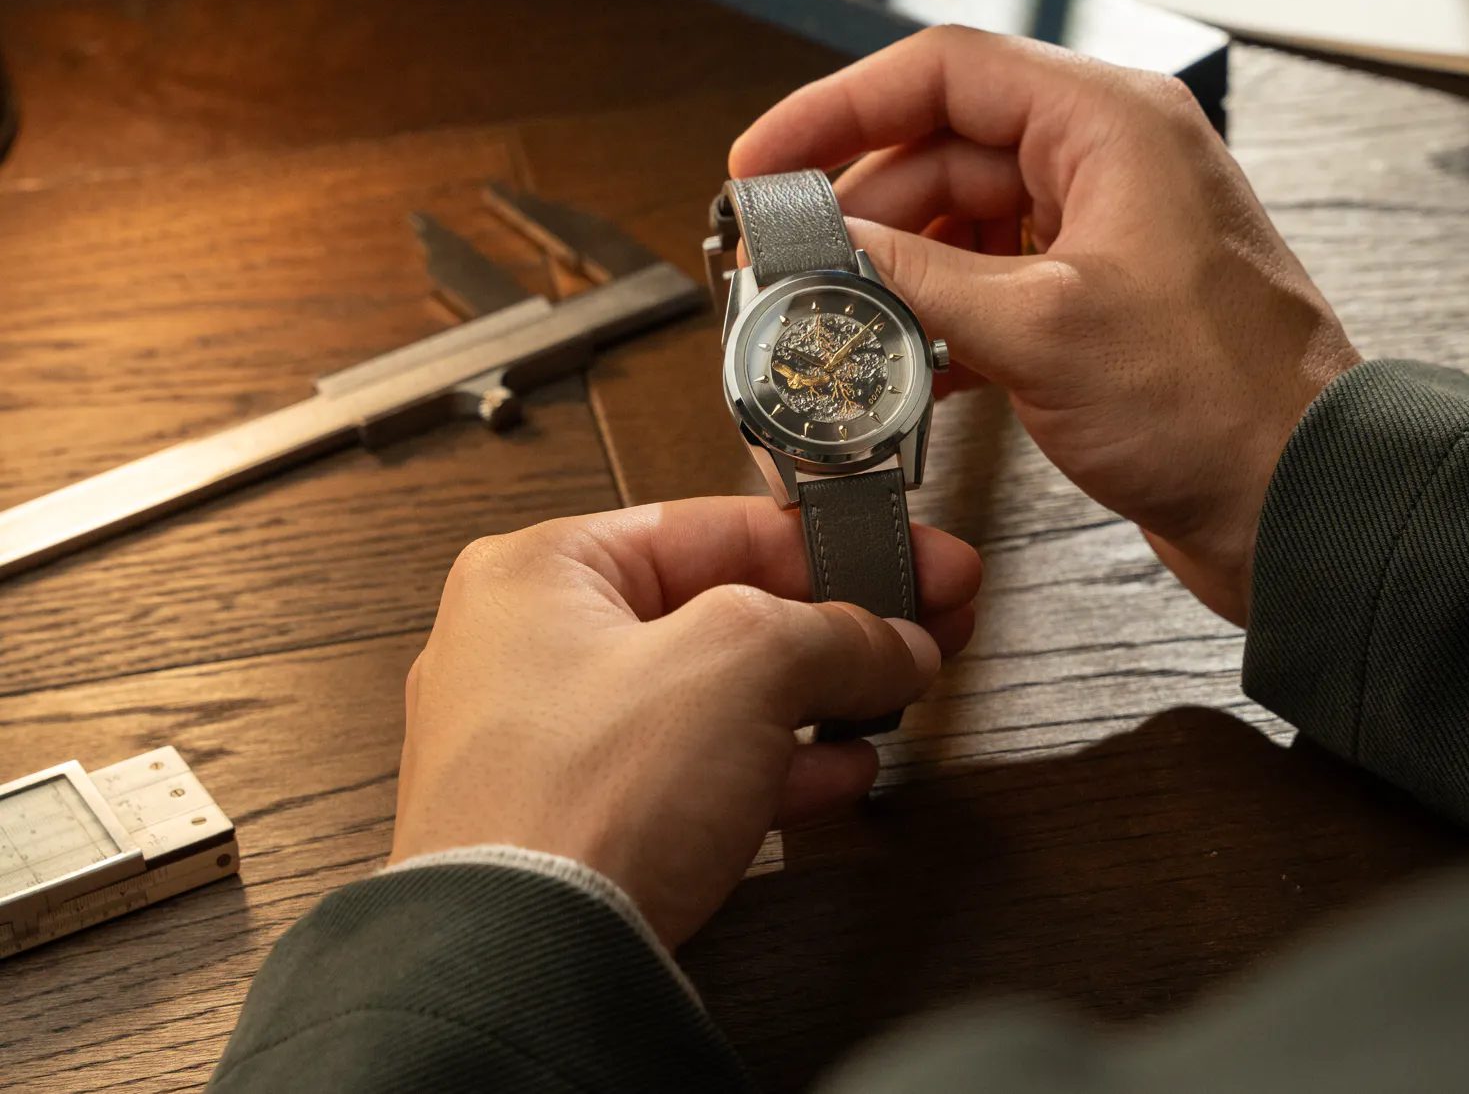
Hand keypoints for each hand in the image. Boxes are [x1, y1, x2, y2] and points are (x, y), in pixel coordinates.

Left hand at [389, 497, 980, 945]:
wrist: (531, 964)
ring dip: (814, 696)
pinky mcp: (579, 827)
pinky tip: (837, 769)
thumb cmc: (578, 801)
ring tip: (890, 693)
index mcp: (540, 572)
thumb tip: (893, 641)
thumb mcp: (743, 664)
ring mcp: (549, 746)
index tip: (914, 558)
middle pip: (722, 610)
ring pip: (714, 697)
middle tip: (918, 623)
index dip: (839, 542)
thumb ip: (836, 633)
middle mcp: (529, 650)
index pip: (721, 527)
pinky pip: (695, 774)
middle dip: (835, 624)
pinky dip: (773, 766)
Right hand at [731, 27, 1359, 623]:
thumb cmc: (1219, 405)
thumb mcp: (1040, 332)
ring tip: (837, 322)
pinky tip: (902, 365)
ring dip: (898, 271)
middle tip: (790, 264)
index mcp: (1110, 124)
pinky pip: (996, 283)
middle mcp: (1111, 162)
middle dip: (862, 208)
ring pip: (965, 221)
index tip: (766, 160)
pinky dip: (943, 318)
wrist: (1300, 503)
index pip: (946, 71)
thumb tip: (825, 248)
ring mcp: (1107, 234)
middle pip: (945, 147)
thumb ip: (917, 277)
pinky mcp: (1103, 304)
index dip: (839, 107)